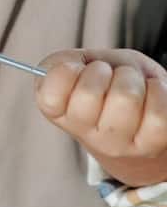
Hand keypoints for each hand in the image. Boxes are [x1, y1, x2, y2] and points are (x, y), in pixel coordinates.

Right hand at [37, 48, 166, 186]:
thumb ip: (64, 61)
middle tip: (108, 76)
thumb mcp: (80, 64)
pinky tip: (150, 92)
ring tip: (131, 84)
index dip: (68, 71)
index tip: (78, 69)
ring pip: (125, 97)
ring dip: (133, 78)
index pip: (50, 94)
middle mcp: (85, 133)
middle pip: (89, 92)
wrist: (139, 116)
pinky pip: (157, 111)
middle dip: (104, 70)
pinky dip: (158, 90)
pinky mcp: (150, 145)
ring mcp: (117, 143)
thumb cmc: (107, 83)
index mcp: (58, 112)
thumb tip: (63, 67)